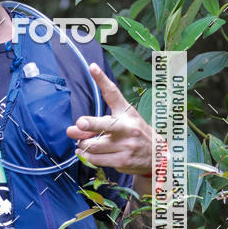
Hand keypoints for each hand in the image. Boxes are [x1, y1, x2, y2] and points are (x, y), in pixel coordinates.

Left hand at [65, 62, 153, 176]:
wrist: (156, 155)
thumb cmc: (133, 132)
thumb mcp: (120, 119)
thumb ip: (94, 121)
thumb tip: (71, 130)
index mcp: (126, 112)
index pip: (113, 93)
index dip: (101, 79)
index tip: (92, 67)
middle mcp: (127, 127)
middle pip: (104, 124)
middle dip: (89, 124)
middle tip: (79, 124)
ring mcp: (126, 145)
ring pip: (93, 145)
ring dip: (83, 144)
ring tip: (84, 142)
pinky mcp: (122, 161)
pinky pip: (95, 159)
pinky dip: (86, 155)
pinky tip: (85, 152)